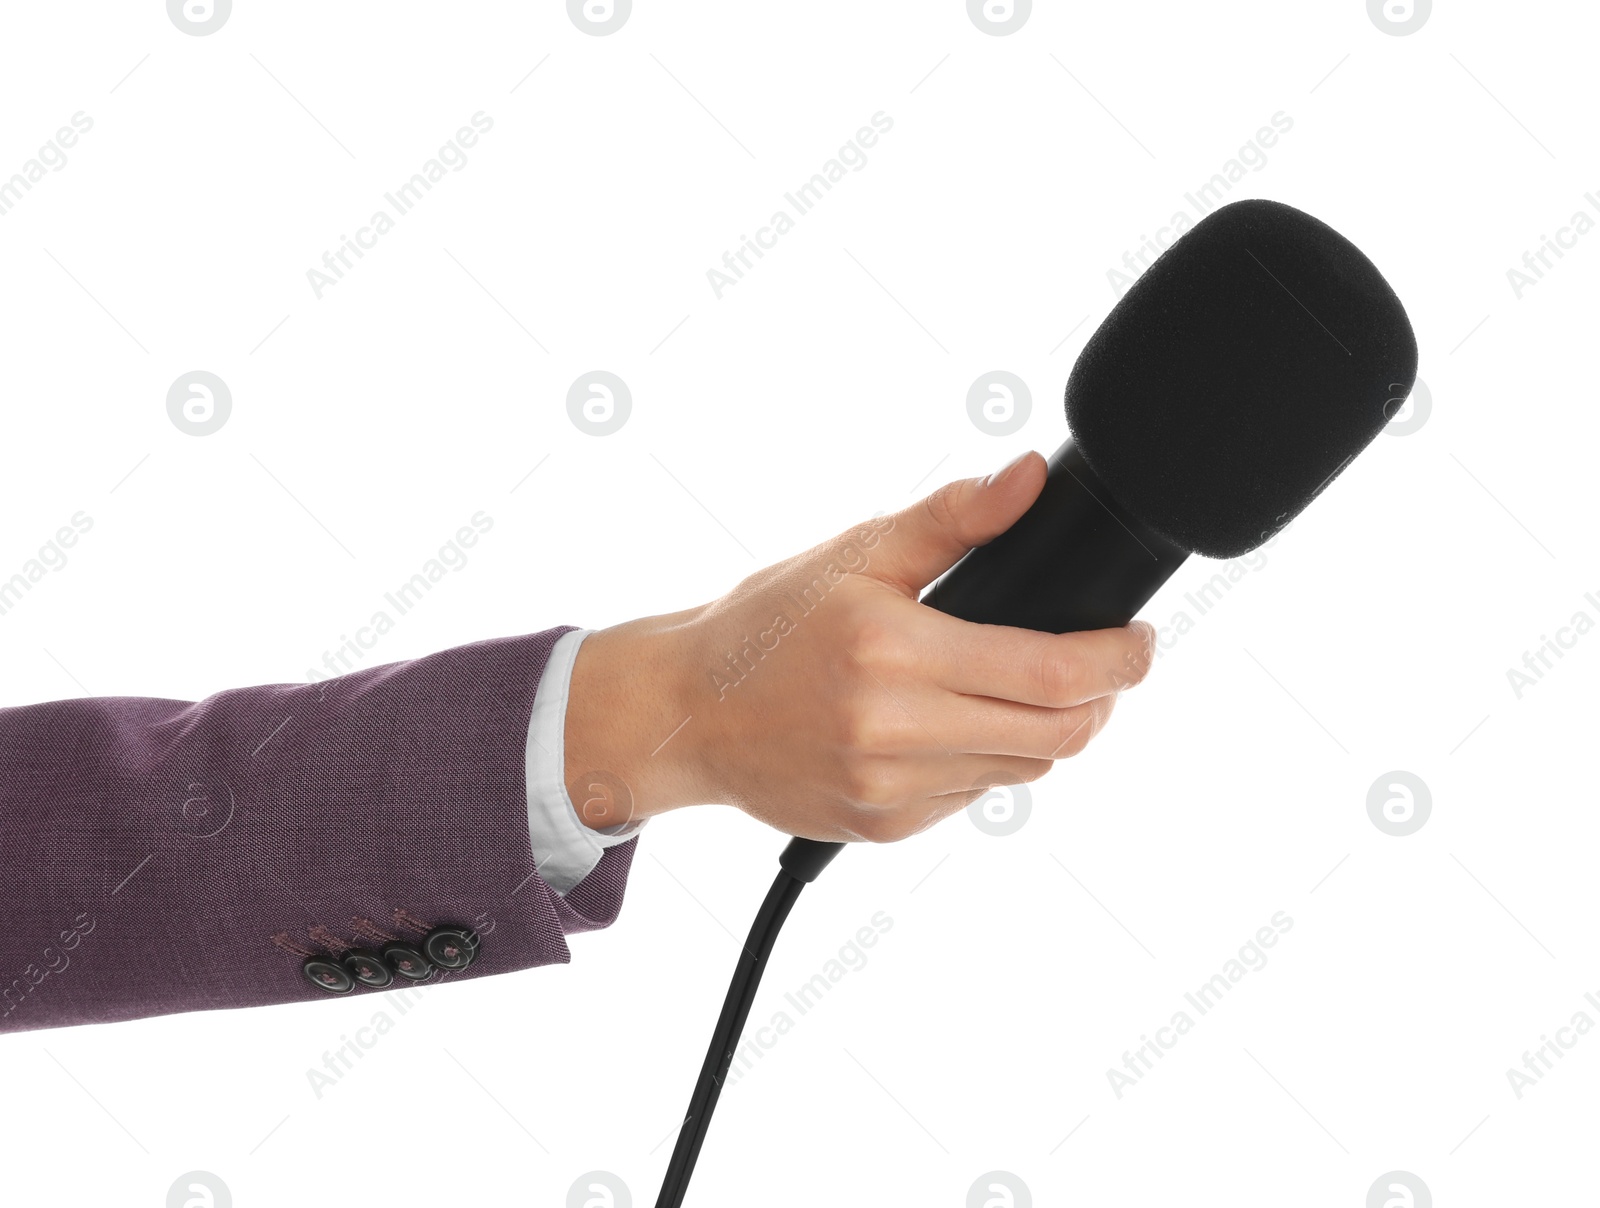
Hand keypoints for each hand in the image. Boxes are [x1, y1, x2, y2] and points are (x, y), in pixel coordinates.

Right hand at [563, 450, 1154, 842]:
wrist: (686, 712)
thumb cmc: (768, 624)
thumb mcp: (856, 552)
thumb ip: (953, 518)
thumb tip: (1029, 478)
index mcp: (893, 651)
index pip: (1054, 674)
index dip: (1121, 660)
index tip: (1141, 642)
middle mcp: (894, 731)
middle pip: (1058, 735)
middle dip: (1099, 700)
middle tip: (1099, 666)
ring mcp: (890, 789)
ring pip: (1024, 770)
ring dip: (1045, 730)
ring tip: (1016, 686)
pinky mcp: (883, 827)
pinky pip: (976, 797)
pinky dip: (987, 760)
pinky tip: (951, 723)